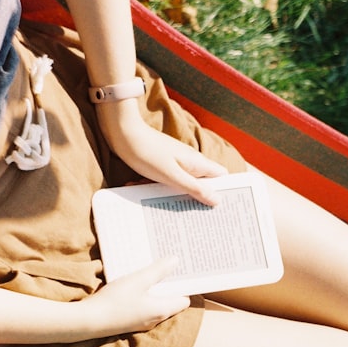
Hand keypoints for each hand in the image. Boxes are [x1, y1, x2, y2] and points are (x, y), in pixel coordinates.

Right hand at [79, 258, 190, 336]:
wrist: (88, 322)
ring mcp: (142, 323)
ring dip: (155, 290)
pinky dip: (143, 296)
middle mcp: (155, 319)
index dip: (185, 285)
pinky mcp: (129, 322)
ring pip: (155, 304)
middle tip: (167, 268)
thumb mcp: (138, 280)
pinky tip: (134, 285)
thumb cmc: (115, 301)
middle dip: (169, 285)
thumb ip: (158, 270)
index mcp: (162, 310)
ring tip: (151, 273)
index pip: (184, 300)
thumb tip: (176, 261)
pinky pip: (143, 307)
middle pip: (170, 301)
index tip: (182, 272)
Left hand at [97, 101, 227, 204]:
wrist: (122, 132)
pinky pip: (169, 179)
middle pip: (205, 183)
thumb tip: (217, 200)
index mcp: (197, 163)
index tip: (222, 208)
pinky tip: (147, 191)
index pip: (223, 176)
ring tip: (168, 206)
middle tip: (197, 214)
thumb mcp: (172, 176)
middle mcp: (191, 161)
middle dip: (200, 198)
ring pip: (185, 183)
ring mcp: (177, 161)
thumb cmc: (146, 152)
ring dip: (176, 194)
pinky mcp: (164, 163)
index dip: (225, 191)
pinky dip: (161, 187)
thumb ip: (195, 188)